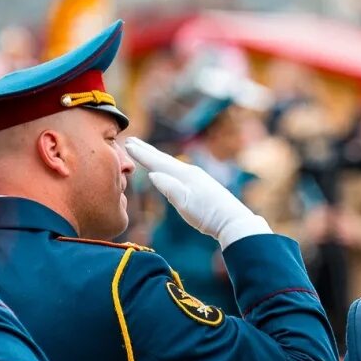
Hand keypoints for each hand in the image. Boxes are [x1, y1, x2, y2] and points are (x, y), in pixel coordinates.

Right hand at [125, 138, 270, 248]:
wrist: (232, 221)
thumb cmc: (208, 214)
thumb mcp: (185, 203)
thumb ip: (169, 188)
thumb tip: (151, 173)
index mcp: (184, 175)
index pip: (157, 162)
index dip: (142, 154)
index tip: (127, 143)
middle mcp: (190, 172)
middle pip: (163, 159)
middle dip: (147, 150)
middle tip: (131, 139)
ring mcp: (196, 178)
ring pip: (171, 164)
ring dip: (156, 157)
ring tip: (146, 151)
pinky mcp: (200, 185)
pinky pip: (178, 171)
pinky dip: (167, 166)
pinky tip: (168, 170)